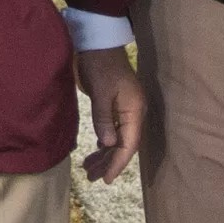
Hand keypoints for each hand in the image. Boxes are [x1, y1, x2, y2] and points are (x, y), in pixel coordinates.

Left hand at [74, 47, 143, 183]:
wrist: (99, 43)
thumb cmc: (100, 65)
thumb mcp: (101, 91)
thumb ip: (104, 118)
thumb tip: (107, 144)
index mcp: (135, 110)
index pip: (128, 144)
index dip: (117, 163)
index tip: (106, 179)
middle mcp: (134, 113)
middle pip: (123, 145)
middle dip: (109, 163)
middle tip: (92, 178)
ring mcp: (126, 110)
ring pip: (117, 139)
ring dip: (104, 154)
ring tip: (89, 169)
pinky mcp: (117, 106)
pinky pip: (112, 131)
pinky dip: (103, 142)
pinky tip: (95, 151)